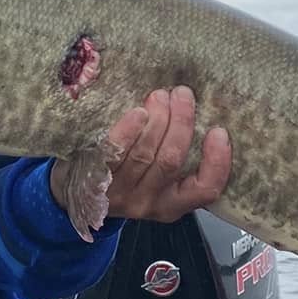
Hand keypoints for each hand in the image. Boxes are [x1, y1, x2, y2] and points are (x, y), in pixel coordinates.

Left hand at [53, 85, 231, 224]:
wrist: (78, 194)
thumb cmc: (128, 177)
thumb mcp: (159, 179)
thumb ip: (177, 153)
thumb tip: (197, 109)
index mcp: (173, 203)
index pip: (205, 189)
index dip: (217, 162)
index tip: (219, 131)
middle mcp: (149, 202)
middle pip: (171, 162)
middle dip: (181, 124)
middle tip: (183, 95)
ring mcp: (120, 193)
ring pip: (144, 155)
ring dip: (157, 120)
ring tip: (161, 96)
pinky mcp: (95, 179)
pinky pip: (114, 153)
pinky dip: (128, 131)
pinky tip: (138, 112)